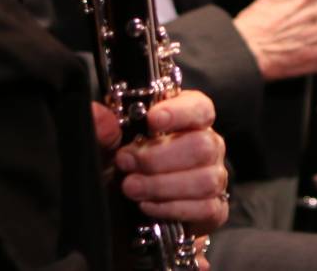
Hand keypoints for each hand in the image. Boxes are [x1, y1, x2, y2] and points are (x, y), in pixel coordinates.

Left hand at [93, 90, 229, 232]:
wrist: (126, 206)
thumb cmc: (126, 166)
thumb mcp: (108, 144)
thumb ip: (101, 127)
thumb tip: (101, 119)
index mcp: (189, 119)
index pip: (200, 108)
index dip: (179, 113)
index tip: (152, 120)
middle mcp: (209, 144)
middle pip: (202, 146)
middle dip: (159, 158)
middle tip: (127, 164)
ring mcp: (215, 176)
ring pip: (205, 180)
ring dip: (163, 186)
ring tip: (132, 188)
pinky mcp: (214, 207)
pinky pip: (205, 208)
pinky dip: (173, 208)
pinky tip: (148, 205)